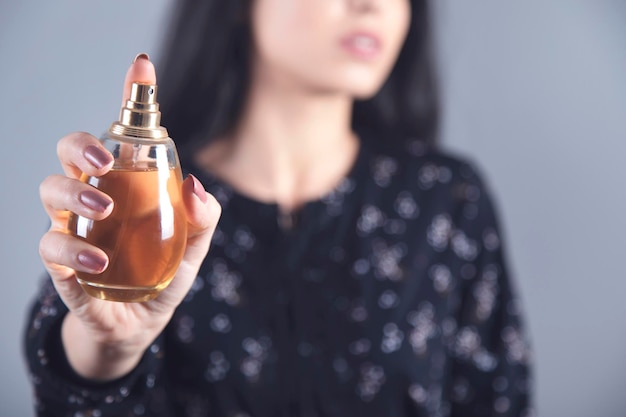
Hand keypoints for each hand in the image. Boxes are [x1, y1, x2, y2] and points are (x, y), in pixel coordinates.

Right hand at [38, 55, 220, 380]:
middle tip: (104, 161)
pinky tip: (97, 264)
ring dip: (74, 196)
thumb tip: (194, 184)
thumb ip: (203, 218)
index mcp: (129, 186)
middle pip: (69, 154)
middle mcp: (96, 198)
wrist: (140, 324)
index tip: (143, 66)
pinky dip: (71, 252)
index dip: (131, 98)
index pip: (123, 136)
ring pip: (51, 194)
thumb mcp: (195, 248)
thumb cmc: (165, 274)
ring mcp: (75, 229)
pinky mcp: (64, 266)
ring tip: (105, 212)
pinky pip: (52, 249)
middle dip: (80, 147)